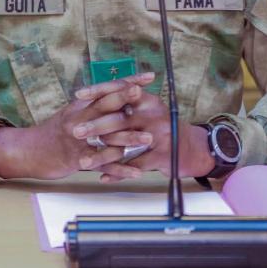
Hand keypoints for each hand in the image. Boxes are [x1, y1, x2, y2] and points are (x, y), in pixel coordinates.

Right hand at [0, 73, 155, 179]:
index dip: (127, 82)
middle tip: (145, 96)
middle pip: (104, 107)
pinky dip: (120, 169)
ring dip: (128, 138)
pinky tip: (136, 171)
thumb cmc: (55, 132)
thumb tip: (119, 93)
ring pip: (106, 137)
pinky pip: (102, 164)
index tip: (148, 77)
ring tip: (149, 138)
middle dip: (125, 100)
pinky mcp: (76, 159)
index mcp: (80, 106)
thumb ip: (93, 104)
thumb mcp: (72, 112)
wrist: (30, 151)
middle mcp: (79, 119)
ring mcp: (77, 140)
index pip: (106, 89)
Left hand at [78, 89, 214, 183]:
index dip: (98, 91)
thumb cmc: (162, 128)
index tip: (78, 95)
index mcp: (147, 100)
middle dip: (95, 126)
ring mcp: (159, 135)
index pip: (121, 90)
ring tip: (83, 162)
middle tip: (74, 132)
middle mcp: (154, 114)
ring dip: (102, 155)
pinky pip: (135, 165)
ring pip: (125, 146)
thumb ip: (128, 102)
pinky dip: (118, 173)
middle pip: (120, 118)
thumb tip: (97, 95)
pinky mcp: (162, 155)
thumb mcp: (149, 109)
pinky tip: (103, 177)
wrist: (192, 149)